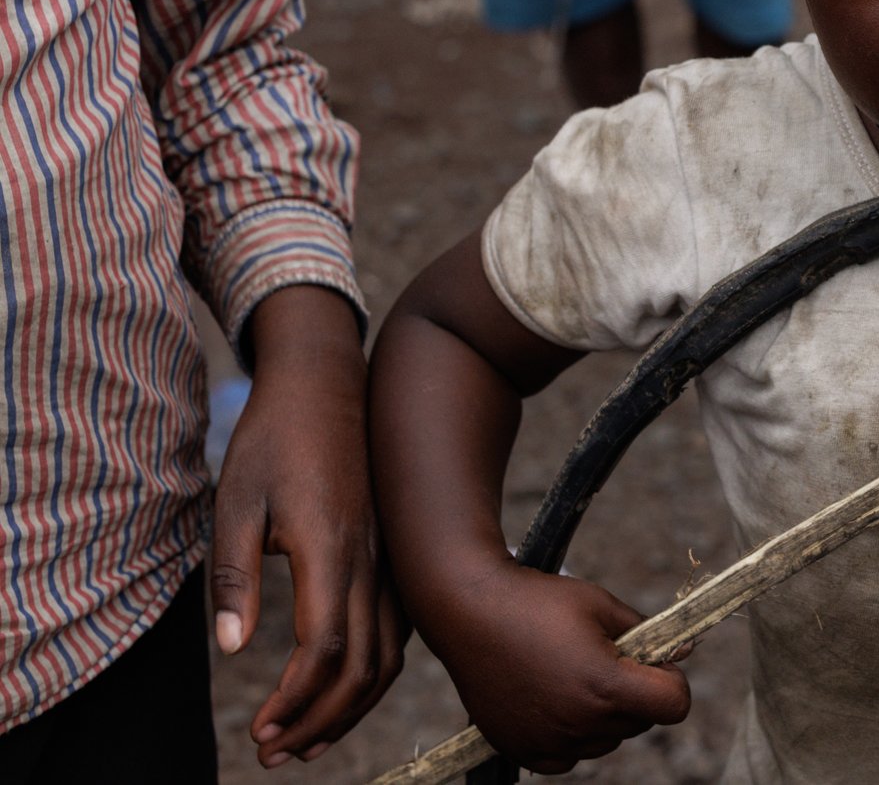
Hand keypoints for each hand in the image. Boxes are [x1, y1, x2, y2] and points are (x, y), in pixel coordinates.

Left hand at [213, 285, 406, 766]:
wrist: (326, 382)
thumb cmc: (274, 438)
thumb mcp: (235, 504)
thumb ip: (233, 579)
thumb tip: (231, 651)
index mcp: (331, 548)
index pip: (326, 649)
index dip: (296, 701)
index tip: (261, 731)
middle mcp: (371, 559)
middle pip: (365, 665)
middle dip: (322, 720)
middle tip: (276, 752)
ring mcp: (388, 555)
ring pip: (389, 653)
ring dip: (350, 705)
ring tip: (306, 737)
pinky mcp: (390, 551)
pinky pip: (396, 629)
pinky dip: (373, 672)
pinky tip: (343, 688)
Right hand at [424, 562, 690, 772]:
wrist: (469, 612)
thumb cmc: (539, 602)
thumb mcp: (601, 605)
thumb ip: (648, 632)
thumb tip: (684, 650)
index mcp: (606, 686)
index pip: (674, 705)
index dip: (671, 678)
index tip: (653, 659)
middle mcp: (580, 723)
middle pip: (641, 723)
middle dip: (636, 692)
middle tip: (606, 658)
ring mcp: (550, 742)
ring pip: (607, 741)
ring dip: (604, 715)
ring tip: (574, 673)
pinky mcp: (524, 752)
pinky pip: (570, 756)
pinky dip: (572, 733)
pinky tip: (554, 697)